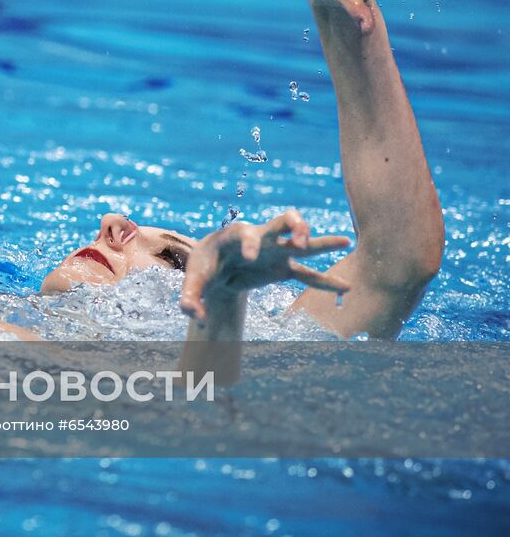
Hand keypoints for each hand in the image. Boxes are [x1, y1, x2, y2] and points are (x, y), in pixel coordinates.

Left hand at [179, 210, 350, 320]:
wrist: (214, 268)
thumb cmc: (203, 268)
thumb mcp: (193, 282)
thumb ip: (190, 298)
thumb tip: (195, 316)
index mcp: (233, 236)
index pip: (246, 233)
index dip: (250, 243)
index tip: (250, 257)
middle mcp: (260, 238)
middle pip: (282, 220)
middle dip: (295, 225)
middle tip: (300, 242)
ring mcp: (275, 252)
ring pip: (303, 241)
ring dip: (321, 241)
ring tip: (346, 241)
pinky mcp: (283, 268)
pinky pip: (308, 273)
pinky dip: (325, 281)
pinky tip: (346, 287)